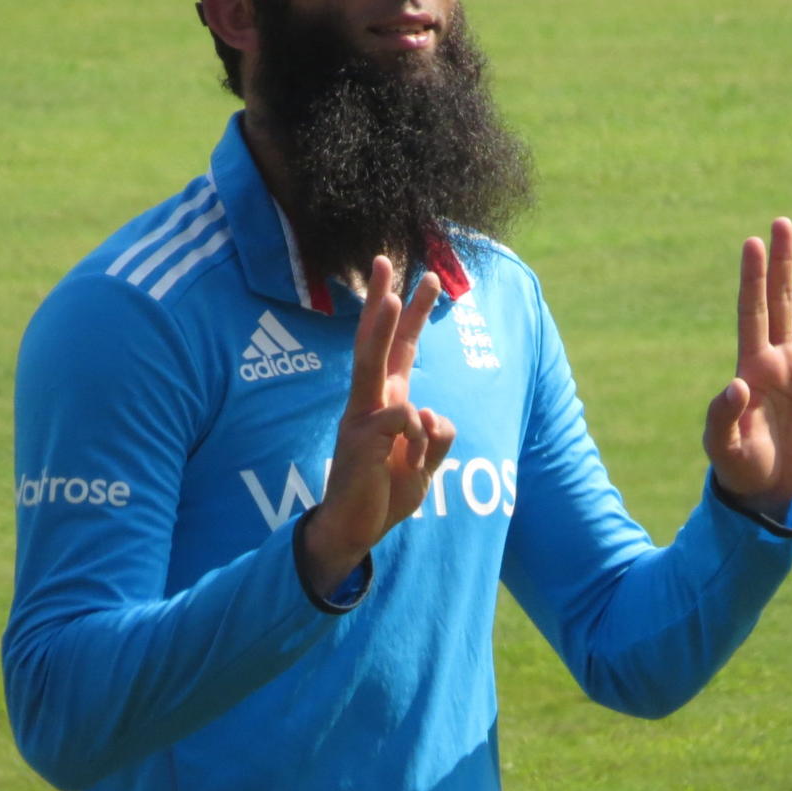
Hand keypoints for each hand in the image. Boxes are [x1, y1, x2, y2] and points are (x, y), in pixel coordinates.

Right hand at [301, 257, 456, 595]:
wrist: (355, 530)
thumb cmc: (386, 491)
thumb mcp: (426, 462)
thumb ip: (436, 435)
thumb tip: (431, 414)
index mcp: (385, 402)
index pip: (399, 349)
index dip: (412, 314)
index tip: (424, 278)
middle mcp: (369, 402)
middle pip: (376, 341)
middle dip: (383, 300)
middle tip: (385, 260)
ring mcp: (360, 418)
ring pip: (374, 364)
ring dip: (382, 328)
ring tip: (394, 297)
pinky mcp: (360, 440)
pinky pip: (402, 419)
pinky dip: (419, 436)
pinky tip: (412, 457)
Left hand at [703, 218, 791, 516]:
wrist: (767, 487)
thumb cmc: (738, 465)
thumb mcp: (722, 444)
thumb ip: (724, 415)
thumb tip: (738, 384)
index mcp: (751, 366)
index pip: (752, 311)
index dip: (752, 278)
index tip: (751, 243)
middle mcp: (778, 359)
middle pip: (779, 299)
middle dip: (781, 262)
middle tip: (782, 223)